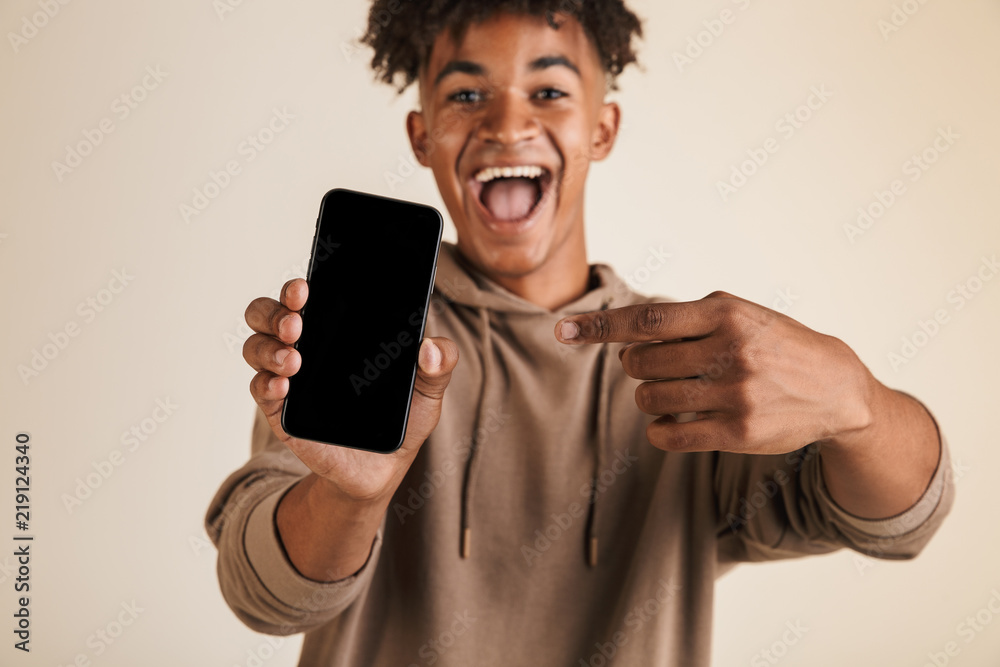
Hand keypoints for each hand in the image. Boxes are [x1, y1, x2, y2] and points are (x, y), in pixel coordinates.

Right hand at [243, 278, 459, 501]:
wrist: (384, 469)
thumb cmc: (401, 419)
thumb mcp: (427, 390)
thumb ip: (440, 365)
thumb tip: (432, 347)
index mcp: (337, 331)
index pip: (307, 296)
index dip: (298, 287)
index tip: (305, 287)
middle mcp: (306, 347)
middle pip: (268, 314)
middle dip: (275, 311)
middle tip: (297, 320)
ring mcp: (290, 378)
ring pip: (256, 346)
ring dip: (268, 347)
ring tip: (294, 359)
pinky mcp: (282, 412)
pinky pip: (260, 390)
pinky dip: (265, 384)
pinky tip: (283, 386)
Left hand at [555, 291, 877, 454]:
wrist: (837, 388)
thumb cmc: (774, 345)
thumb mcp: (738, 315)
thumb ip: (685, 320)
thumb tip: (621, 335)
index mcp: (725, 312)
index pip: (646, 318)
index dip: (599, 326)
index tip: (559, 329)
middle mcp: (730, 350)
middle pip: (640, 362)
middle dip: (635, 365)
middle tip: (653, 365)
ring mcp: (736, 394)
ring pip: (650, 399)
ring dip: (649, 396)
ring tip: (674, 390)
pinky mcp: (739, 433)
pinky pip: (668, 435)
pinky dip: (659, 428)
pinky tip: (674, 420)